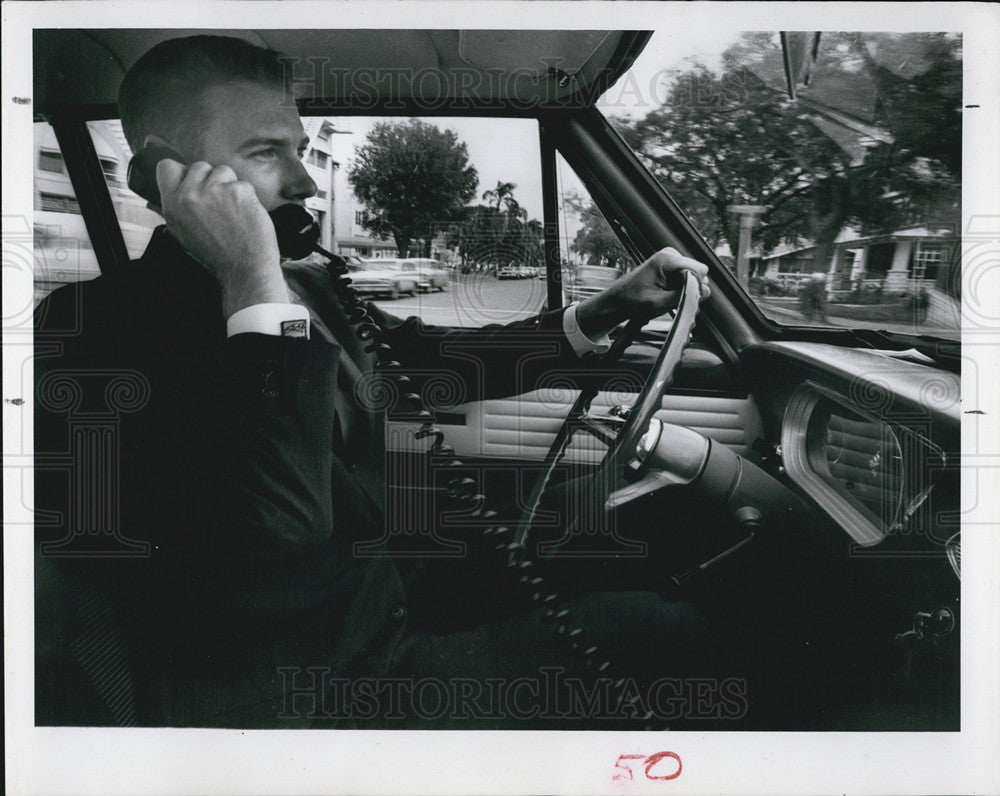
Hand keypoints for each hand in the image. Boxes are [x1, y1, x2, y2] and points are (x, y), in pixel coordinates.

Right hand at [155, 159, 288, 316]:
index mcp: (173, 205)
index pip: (167, 167)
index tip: (191, 181)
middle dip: (210, 181)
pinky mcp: (239, 191)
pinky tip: (245, 215)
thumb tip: (153, 202)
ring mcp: (215, 191)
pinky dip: (247, 197)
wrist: (245, 269)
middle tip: (218, 205)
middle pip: (199, 166)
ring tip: (233, 211)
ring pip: (223, 171)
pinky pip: (243, 183)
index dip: (182, 172)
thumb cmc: (216, 256)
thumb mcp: (182, 236)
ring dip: (230, 186)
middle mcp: (191, 195)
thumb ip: (172, 212)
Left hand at [575, 247, 710, 340]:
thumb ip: (684, 297)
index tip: (685, 299)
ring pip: (694, 277)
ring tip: (667, 298)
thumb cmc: (633, 301)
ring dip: (685, 290)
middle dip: (691, 289)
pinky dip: (681, 289)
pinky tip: (668, 294)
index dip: (696, 287)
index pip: (699, 270)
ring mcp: (671, 259)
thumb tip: (706, 291)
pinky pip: (687, 278)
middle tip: (673, 300)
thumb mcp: (659, 304)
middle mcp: (670, 254)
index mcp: (666, 260)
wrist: (618, 301)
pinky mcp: (671, 266)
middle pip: (698, 273)